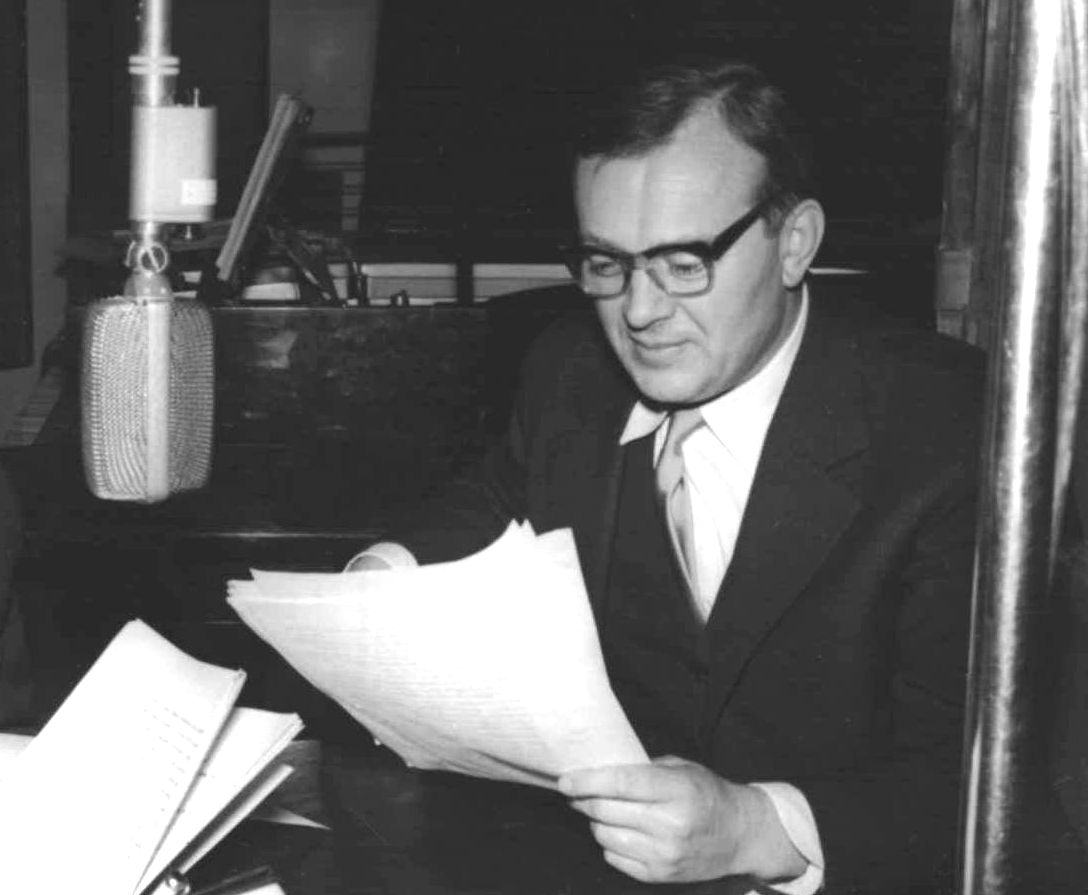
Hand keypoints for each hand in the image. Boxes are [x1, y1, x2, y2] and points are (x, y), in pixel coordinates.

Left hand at [558, 755, 805, 883]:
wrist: (740, 834)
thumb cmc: (706, 792)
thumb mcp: (681, 769)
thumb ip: (642, 769)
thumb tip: (597, 770)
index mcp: (677, 791)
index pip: (622, 783)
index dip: (588, 781)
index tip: (565, 780)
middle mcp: (671, 825)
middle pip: (607, 811)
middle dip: (584, 800)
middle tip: (576, 791)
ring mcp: (665, 854)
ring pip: (605, 836)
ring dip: (596, 821)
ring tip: (603, 811)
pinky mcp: (659, 875)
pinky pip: (615, 857)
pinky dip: (609, 843)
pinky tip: (621, 831)